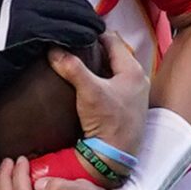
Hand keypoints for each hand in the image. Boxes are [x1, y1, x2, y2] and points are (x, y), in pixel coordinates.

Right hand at [59, 37, 148, 153]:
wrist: (114, 158)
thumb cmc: (108, 123)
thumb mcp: (88, 92)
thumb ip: (72, 68)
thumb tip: (53, 49)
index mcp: (132, 70)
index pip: (112, 40)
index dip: (94, 34)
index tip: (76, 31)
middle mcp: (137, 80)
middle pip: (114, 54)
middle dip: (95, 49)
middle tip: (74, 45)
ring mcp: (133, 95)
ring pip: (113, 70)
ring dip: (97, 66)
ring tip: (77, 62)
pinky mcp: (127, 108)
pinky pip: (113, 84)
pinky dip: (100, 80)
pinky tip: (86, 84)